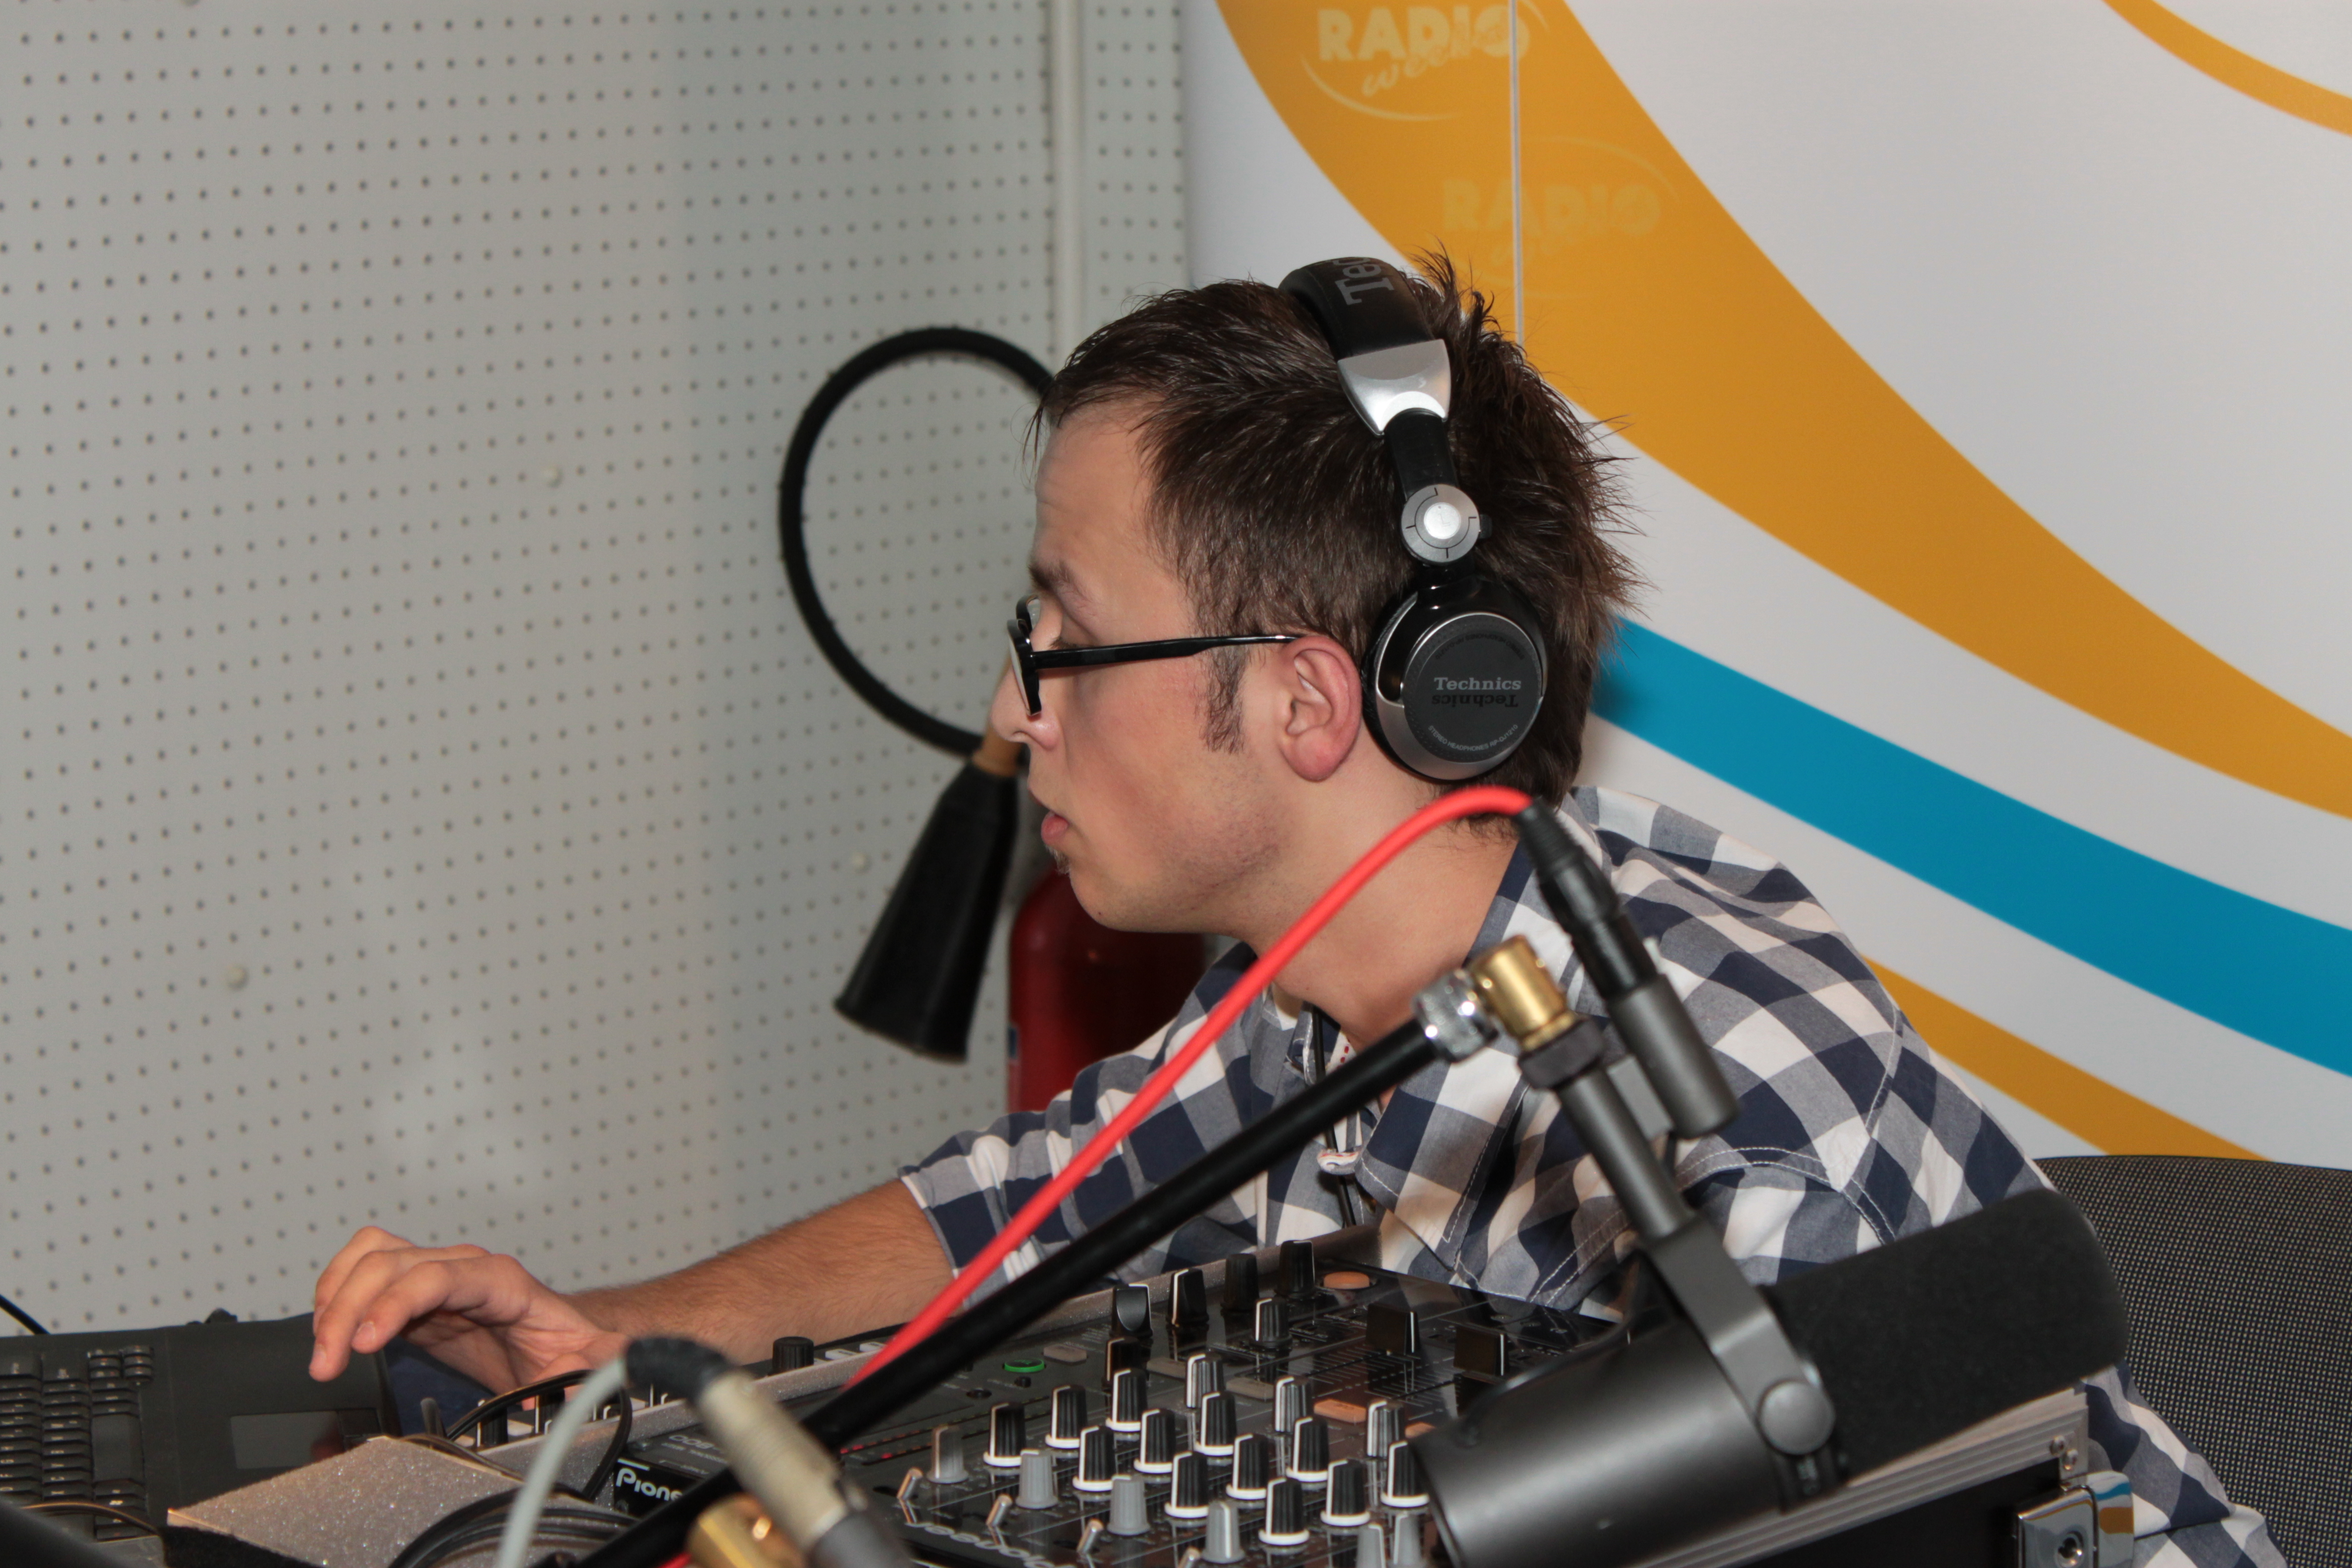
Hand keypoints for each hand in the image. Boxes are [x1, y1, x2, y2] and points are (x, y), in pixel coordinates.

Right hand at [310, 1226, 626, 1392]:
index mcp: (501, 1281)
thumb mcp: (589, 1359)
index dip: (397, 1302)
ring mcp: (432, 1274)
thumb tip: (620, 1359)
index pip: (437, 1276)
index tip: (367, 1341)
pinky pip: (362, 1272)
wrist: (559, 1341)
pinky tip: (329, 1331)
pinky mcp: (411, 1294)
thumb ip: (603, 1359)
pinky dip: (336, 1296)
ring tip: (323, 1350)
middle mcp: (462, 1267)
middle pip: (389, 1264)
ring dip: (334, 1299)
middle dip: (349, 1310)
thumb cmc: (568, 1346)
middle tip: (328, 1362)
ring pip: (369, 1259)